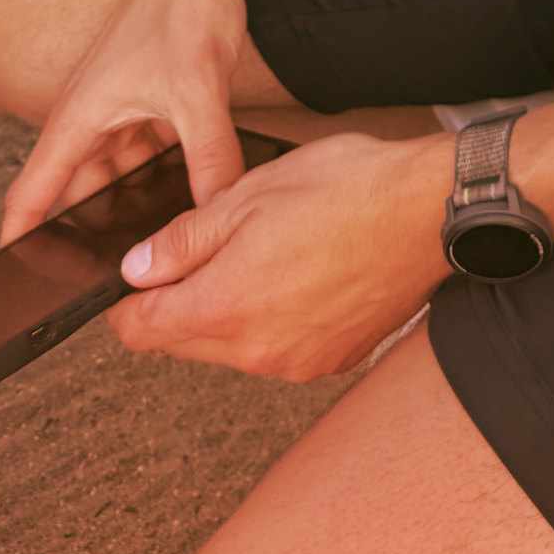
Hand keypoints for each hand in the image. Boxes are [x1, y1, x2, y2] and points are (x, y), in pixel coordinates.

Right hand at [0, 0, 257, 243]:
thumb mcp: (197, 92)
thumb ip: (209, 159)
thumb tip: (217, 211)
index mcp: (77, 116)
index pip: (29, 195)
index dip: (18, 242)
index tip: (11, 284)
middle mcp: (91, 113)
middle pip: (81, 191)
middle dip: (96, 227)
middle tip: (119, 267)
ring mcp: (121, 103)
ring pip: (120, 170)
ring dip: (139, 193)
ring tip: (165, 229)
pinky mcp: (151, 92)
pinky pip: (149, 146)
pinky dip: (165, 165)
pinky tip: (194, 181)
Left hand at [109, 132, 449, 380]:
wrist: (428, 211)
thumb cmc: (349, 191)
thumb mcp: (250, 194)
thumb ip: (184, 239)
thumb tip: (139, 268)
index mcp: (226, 305)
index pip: (143, 330)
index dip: (125, 306)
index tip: (128, 287)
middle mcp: (257, 350)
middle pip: (185, 343)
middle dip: (180, 303)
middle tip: (202, 252)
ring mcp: (296, 363)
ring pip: (233, 347)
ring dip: (229, 310)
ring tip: (263, 253)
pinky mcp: (331, 361)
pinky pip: (278, 349)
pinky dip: (273, 320)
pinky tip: (297, 274)